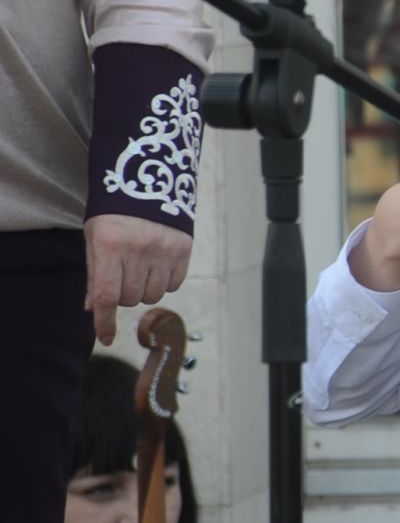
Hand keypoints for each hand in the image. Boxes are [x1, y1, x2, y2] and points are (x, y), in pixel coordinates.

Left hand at [83, 214, 191, 344]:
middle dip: (125, 294)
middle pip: (131, 298)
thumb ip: (94, 275)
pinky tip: (159, 264)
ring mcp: (164, 250)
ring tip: (142, 268)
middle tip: (124, 274)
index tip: (106, 338)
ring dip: (145, 289)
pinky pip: (174, 285)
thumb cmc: (114, 215)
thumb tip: (93, 308)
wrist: (148, 184)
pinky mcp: (183, 250)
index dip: (105, 321)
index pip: (106, 295)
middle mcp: (139, 250)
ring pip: (153, 295)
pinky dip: (164, 281)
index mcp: (110, 246)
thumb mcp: (95, 239)